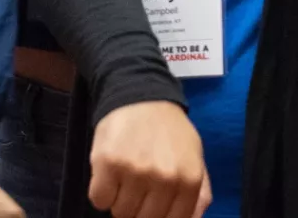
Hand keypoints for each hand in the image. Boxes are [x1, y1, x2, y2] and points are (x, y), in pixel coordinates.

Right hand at [88, 101, 210, 217]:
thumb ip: (199, 194)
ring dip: (118, 200)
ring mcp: (135, 171)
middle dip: (138, 208)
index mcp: (189, 180)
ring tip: (123, 177)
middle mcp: (164, 179)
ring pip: (120, 212)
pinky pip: (99, 199)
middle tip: (136, 187)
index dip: (158, 215)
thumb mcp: (194, 157)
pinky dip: (100, 192)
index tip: (150, 203)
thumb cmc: (167, 130)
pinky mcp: (108, 163)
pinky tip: (108, 174)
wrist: (139, 93)